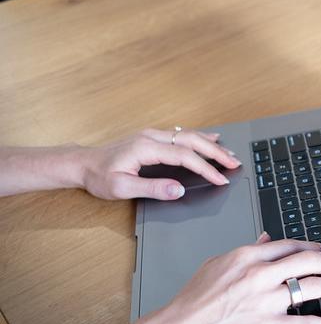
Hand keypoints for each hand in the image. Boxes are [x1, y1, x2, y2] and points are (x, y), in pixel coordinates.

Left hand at [78, 128, 240, 199]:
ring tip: (229, 152)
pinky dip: (200, 137)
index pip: (185, 156)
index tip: (221, 179)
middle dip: (216, 152)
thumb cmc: (99, 176)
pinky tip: (211, 137)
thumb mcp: (122, 188)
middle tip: (235, 162)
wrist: (82, 164)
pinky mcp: (152, 137)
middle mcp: (151, 137)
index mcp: (146, 148)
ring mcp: (152, 135)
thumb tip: (178, 190)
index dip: (206, 168)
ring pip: (188, 135)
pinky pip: (181, 133)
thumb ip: (152, 188)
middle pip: (192, 140)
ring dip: (211, 144)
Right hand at [113, 234, 320, 323]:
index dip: (313, 247)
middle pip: (307, 260)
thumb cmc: (189, 304)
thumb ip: (245, 252)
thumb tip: (265, 239)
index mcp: (246, 257)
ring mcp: (264, 300)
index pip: (289, 245)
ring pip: (312, 287)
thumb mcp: (216, 266)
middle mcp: (258, 274)